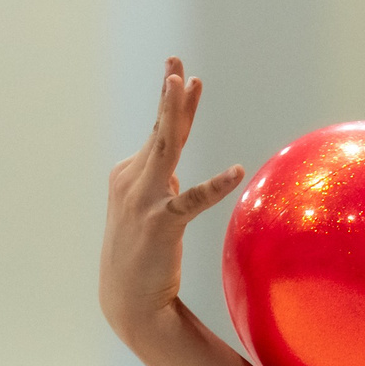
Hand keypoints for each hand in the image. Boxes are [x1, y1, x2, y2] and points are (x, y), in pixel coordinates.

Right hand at [99, 57, 245, 347]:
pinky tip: (236, 173)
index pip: (158, 133)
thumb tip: (180, 176)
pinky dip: (214, 186)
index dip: (172, 103)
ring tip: (187, 86)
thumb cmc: (143, 257)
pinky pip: (191, 201)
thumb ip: (165, 189)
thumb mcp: (152, 213)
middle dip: (170, 95)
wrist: (128, 301)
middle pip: (160, 131)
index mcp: (131, 175)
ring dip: (174, 116)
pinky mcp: (159, 225)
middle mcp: (132, 180)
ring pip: (164, 149)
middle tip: (179, 64)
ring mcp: (143, 201)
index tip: (181, 71)